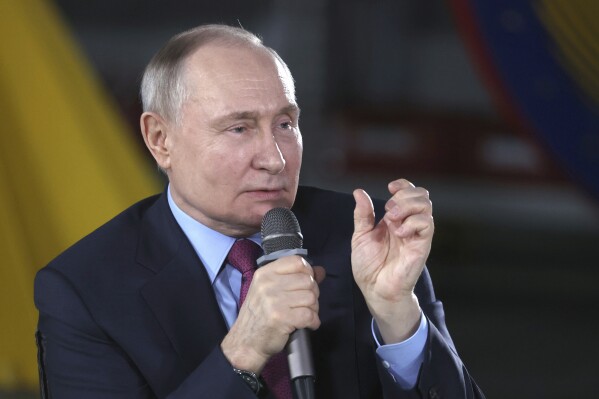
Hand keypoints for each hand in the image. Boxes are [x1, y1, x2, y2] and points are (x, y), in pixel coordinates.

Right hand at [221, 256, 325, 372]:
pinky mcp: (281, 318)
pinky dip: (313, 321)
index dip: (308, 272)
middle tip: (305, 304)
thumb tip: (320, 270)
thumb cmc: (260, 316)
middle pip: (307, 280)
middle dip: (313, 294)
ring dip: (313, 309)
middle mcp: (268, 284)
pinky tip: (307, 324)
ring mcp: (274, 301)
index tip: (306, 284)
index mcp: (265, 273)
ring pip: (311, 297)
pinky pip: (309, 315)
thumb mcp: (271, 291)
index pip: (297, 261)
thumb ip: (296, 278)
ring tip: (304, 315)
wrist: (246, 343)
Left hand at [352, 179, 433, 343]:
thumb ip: (362, 214)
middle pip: (422, 195)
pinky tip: (399, 232)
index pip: (409, 192)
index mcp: (395, 219)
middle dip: (404, 195)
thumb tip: (359, 192)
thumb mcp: (361, 236)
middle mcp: (408, 224)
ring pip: (426, 206)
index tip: (389, 188)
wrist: (375, 289)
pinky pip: (427, 224)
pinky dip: (412, 222)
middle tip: (389, 210)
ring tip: (393, 219)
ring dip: (408, 206)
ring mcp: (416, 234)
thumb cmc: (369, 267)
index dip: (403, 184)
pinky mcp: (422, 245)